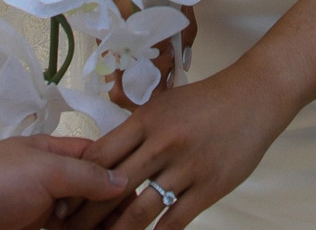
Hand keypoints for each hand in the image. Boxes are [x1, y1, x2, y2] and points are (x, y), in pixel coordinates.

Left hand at [0, 135, 129, 229]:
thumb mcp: (44, 170)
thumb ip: (84, 175)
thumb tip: (122, 179)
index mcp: (56, 154)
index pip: (100, 160)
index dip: (122, 174)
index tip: (145, 190)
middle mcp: (53, 181)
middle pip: (94, 194)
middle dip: (114, 208)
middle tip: (135, 224)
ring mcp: (44, 211)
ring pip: (83, 220)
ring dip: (100, 226)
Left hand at [71, 67, 297, 228]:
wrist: (254, 97)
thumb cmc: (205, 102)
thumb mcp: (162, 105)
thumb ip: (133, 132)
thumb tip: (101, 161)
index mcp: (146, 121)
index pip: (100, 157)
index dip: (76, 183)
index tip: (62, 203)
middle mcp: (162, 144)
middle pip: (113, 187)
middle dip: (87, 216)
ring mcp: (187, 167)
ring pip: (140, 210)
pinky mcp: (209, 186)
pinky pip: (176, 220)